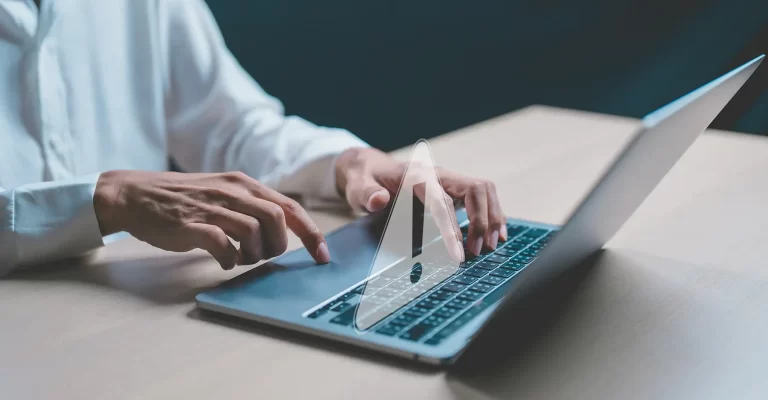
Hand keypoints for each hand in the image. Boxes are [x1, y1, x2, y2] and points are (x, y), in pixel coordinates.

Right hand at [93, 170, 329, 269]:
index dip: (311, 232)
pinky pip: (224, 245)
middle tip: (263, 256)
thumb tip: (279, 233)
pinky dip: (229, 259)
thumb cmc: (181, 199)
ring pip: (254, 232)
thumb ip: (250, 207)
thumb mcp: (223, 193)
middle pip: (277, 219)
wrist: (134, 194)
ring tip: (239, 258)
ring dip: (254, 254)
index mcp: (244, 184)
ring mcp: (213, 207)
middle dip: (279, 245)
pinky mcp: (193, 224)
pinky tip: (222, 260)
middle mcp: (233, 192)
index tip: (322, 255)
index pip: (290, 207)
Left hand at [335, 148, 506, 256]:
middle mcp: (439, 175)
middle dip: (483, 220)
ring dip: (493, 216)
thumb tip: (378, 200)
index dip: (454, 227)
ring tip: (494, 245)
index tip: (459, 254)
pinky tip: (497, 233)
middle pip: (476, 189)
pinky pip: (482, 195)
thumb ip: (366, 193)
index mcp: (418, 176)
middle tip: (480, 251)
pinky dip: (493, 213)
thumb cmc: (364, 180)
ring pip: (485, 190)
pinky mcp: (453, 188)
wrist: (369, 167)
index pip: (444, 200)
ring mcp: (449, 180)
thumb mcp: (357, 186)